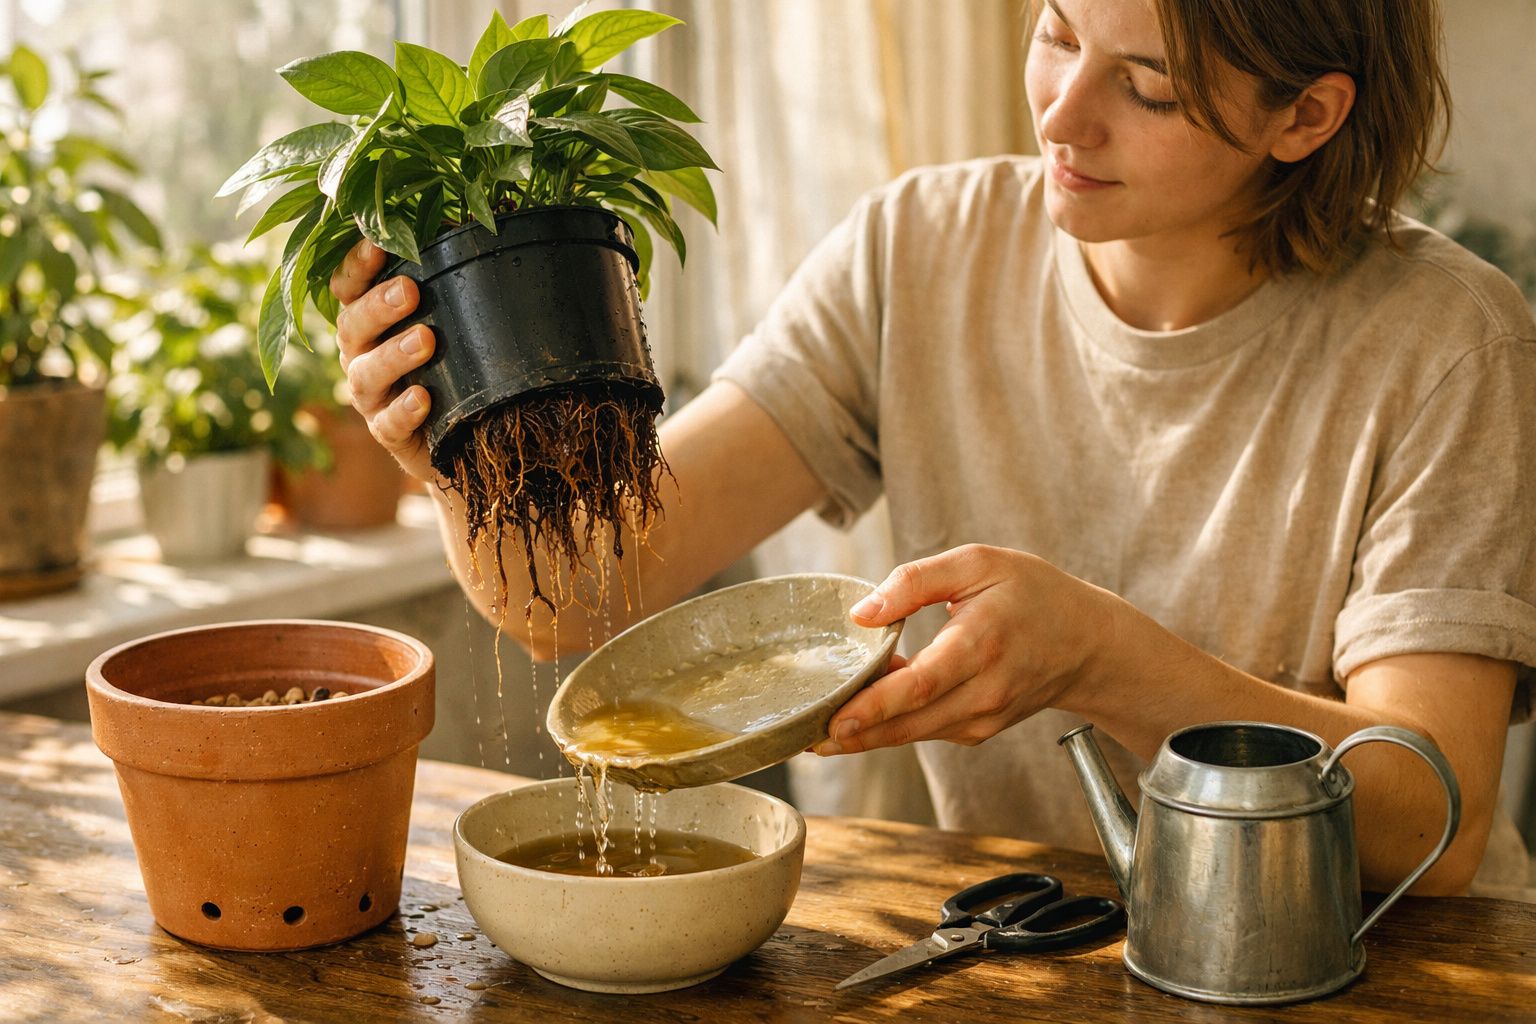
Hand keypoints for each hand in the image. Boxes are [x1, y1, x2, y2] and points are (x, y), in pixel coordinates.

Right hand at [329, 238, 439, 483]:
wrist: (457, 436)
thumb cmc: (450, 363)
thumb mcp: (450, 319)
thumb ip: (451, 281)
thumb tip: (482, 223)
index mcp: (368, 319)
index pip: (349, 286)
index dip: (357, 265)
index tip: (378, 242)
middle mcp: (359, 352)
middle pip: (353, 324)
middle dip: (379, 306)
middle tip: (409, 291)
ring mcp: (370, 395)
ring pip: (366, 372)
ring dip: (394, 355)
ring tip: (426, 341)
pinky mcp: (386, 433)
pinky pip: (388, 423)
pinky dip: (403, 411)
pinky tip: (423, 399)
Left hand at [815, 544, 1116, 754]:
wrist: (1088, 643)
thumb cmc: (1033, 594)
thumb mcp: (978, 563)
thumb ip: (916, 581)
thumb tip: (861, 613)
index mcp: (982, 643)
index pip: (923, 684)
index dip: (876, 706)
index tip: (835, 719)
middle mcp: (985, 691)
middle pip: (911, 721)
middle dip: (856, 733)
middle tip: (805, 737)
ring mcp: (984, 717)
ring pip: (915, 733)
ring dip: (867, 736)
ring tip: (818, 731)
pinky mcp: (980, 729)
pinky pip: (927, 730)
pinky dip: (893, 728)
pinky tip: (860, 718)